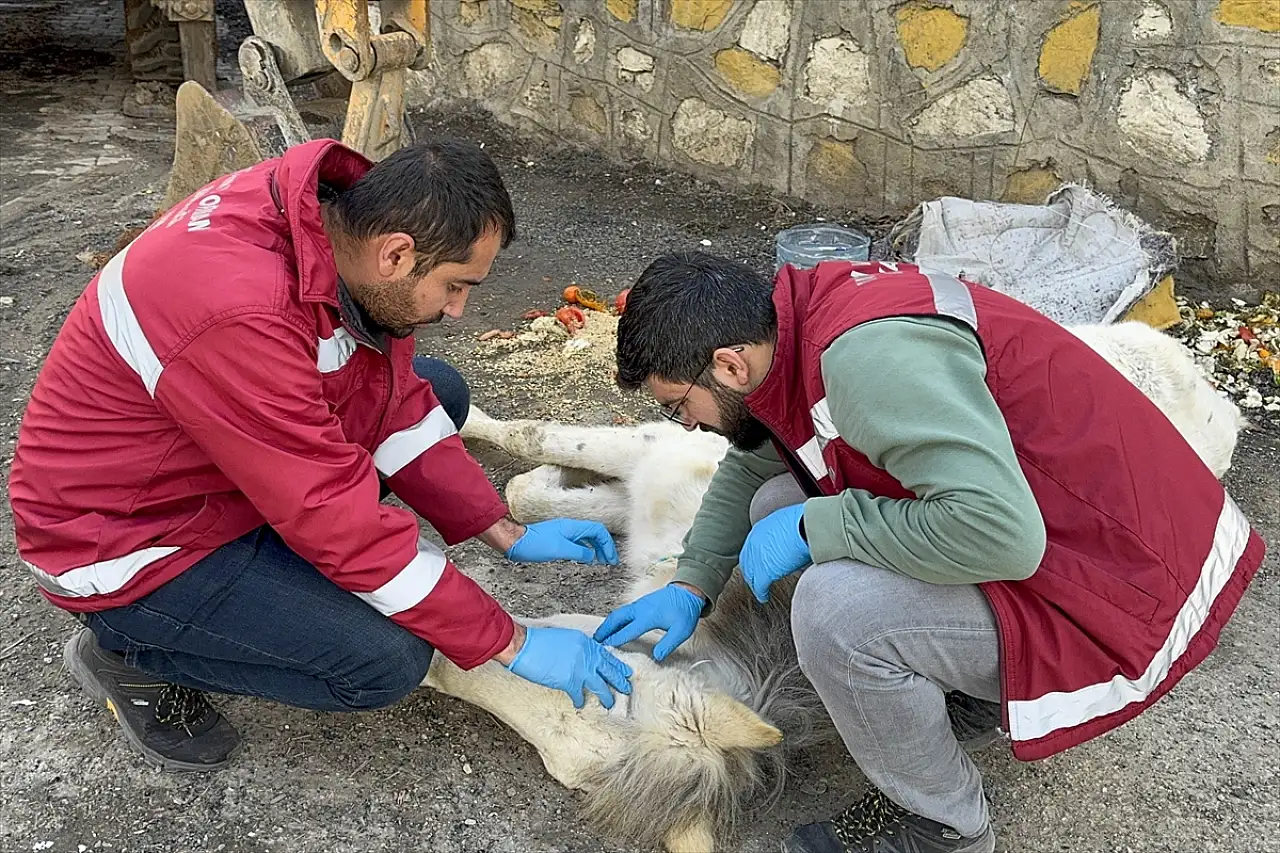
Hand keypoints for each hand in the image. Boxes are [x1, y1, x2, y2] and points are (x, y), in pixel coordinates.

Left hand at [506, 518, 619, 564]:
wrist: (514, 541)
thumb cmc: (533, 544)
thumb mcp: (560, 550)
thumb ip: (579, 552)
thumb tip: (591, 556)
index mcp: (573, 527)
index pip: (599, 531)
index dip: (608, 544)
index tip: (611, 558)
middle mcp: (570, 527)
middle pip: (595, 533)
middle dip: (605, 547)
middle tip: (610, 561)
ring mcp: (563, 532)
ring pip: (587, 537)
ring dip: (596, 548)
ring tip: (601, 560)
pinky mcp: (557, 538)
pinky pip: (578, 541)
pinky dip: (586, 549)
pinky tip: (585, 558)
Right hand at [506, 625, 632, 709]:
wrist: (524, 645)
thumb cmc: (538, 641)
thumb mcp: (565, 638)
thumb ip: (578, 648)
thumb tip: (583, 659)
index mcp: (585, 643)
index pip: (606, 655)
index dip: (617, 665)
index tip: (625, 672)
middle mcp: (587, 655)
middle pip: (608, 670)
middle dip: (619, 681)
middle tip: (627, 688)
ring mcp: (580, 668)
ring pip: (600, 685)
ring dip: (606, 696)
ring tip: (610, 703)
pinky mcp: (569, 680)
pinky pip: (580, 694)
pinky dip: (580, 700)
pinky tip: (580, 704)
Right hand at [593, 583, 705, 660]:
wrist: (687, 592)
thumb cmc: (685, 612)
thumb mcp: (681, 631)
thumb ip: (668, 644)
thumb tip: (657, 657)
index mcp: (648, 617)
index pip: (628, 630)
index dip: (616, 639)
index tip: (605, 646)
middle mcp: (640, 609)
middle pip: (616, 618)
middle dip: (605, 629)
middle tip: (595, 640)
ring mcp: (639, 604)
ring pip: (618, 613)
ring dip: (608, 623)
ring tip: (600, 634)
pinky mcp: (640, 603)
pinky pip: (623, 611)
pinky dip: (614, 618)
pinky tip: (613, 625)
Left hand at [740, 504, 810, 602]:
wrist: (809, 527)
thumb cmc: (807, 522)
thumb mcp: (789, 522)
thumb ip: (782, 532)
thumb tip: (789, 539)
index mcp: (760, 528)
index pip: (751, 547)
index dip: (754, 558)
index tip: (758, 564)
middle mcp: (754, 542)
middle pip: (747, 562)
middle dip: (751, 572)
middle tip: (756, 580)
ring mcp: (757, 557)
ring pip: (751, 575)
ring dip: (755, 583)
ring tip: (761, 591)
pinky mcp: (765, 571)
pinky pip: (759, 586)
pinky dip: (761, 593)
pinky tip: (764, 597)